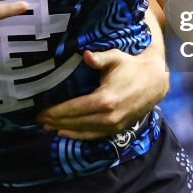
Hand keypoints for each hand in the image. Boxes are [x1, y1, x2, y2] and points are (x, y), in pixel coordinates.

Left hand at [36, 48, 168, 139]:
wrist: (154, 83)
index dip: (56, 111)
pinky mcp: (117, 129)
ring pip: (83, 131)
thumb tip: (86, 55)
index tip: (41, 112)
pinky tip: (65, 133)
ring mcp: (114, 125)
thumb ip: (100, 58)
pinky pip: (94, 136)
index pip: (74, 109)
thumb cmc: (131, 67)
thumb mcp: (116, 58)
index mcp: (105, 99)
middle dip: (56, 121)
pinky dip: (78, 136)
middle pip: (76, 122)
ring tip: (47, 127)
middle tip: (39, 120)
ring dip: (64, 130)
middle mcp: (109, 116)